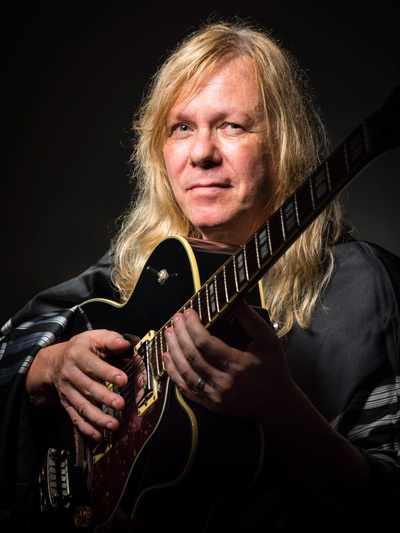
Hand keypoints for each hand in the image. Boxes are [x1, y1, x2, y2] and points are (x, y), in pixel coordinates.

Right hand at [26, 330, 141, 439]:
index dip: (108, 373)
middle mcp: (70, 374)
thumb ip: (111, 339)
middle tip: (121, 404)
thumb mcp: (95, 337)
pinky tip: (100, 436)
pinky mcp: (67, 404)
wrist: (55, 361)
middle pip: (87, 387)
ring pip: (82, 406)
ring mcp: (67, 391)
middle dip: (104, 398)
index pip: (93, 365)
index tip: (123, 380)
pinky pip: (76, 418)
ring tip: (114, 425)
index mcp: (78, 355)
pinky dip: (87, 428)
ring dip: (98, 418)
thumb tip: (125, 344)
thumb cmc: (82, 348)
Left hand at [162, 299, 293, 423]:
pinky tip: (167, 358)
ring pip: (186, 372)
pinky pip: (186, 389)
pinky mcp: (211, 405)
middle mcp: (224, 381)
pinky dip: (173, 373)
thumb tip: (236, 299)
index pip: (205, 343)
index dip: (192, 326)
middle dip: (180, 334)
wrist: (277, 405)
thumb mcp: (268, 340)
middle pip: (192, 355)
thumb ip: (251, 319)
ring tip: (168, 334)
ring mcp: (216, 395)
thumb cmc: (274, 369)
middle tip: (175, 318)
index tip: (188, 312)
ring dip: (173, 351)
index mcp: (238, 364)